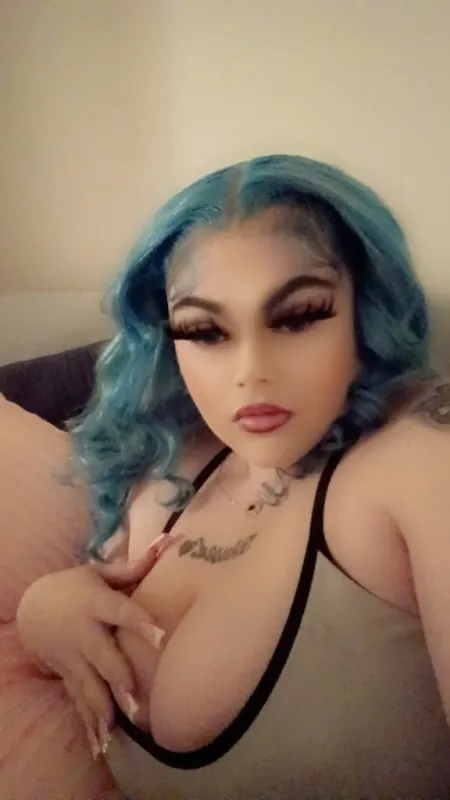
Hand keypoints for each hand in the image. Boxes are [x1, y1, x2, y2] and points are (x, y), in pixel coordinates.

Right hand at [16, 542, 165, 758]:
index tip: (162, 635)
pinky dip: (88, 722)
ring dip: (103, 708)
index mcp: (95, 602)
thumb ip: (134, 567)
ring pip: (89, 685)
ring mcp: (72, 657)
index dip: (140, 622)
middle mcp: (83, 632)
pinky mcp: (67, 675)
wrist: (33, 608)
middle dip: (118, 679)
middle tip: (136, 701)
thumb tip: (169, 543)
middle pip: (103, 657)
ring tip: (117, 729)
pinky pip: (78, 700)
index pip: (121, 611)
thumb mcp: (99, 572)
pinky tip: (101, 744)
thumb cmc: (76, 585)